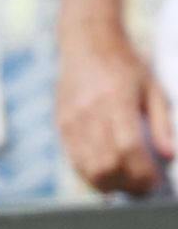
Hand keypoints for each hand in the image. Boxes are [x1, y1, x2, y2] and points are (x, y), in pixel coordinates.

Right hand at [56, 29, 173, 193]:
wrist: (86, 43)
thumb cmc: (124, 64)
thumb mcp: (152, 88)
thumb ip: (161, 123)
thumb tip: (169, 156)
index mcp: (115, 100)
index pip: (128, 149)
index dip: (142, 173)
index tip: (154, 182)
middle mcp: (89, 111)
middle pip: (105, 163)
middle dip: (126, 184)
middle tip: (141, 186)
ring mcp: (71, 118)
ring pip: (86, 167)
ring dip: (107, 182)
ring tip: (124, 181)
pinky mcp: (61, 122)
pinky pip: (73, 158)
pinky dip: (89, 172)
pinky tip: (104, 171)